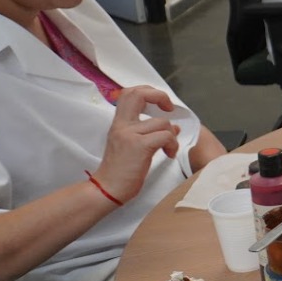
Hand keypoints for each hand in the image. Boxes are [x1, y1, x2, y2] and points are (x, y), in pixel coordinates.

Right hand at [92, 87, 181, 204]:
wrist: (107, 189)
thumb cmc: (120, 170)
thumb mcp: (130, 145)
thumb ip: (148, 132)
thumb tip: (173, 125)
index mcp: (119, 123)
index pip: (129, 93)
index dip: (148, 91)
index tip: (160, 105)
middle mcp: (122, 125)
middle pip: (138, 94)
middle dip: (160, 96)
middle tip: (169, 109)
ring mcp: (129, 134)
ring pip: (162, 122)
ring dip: (172, 135)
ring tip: (168, 148)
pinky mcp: (139, 146)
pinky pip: (166, 136)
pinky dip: (172, 144)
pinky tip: (168, 154)